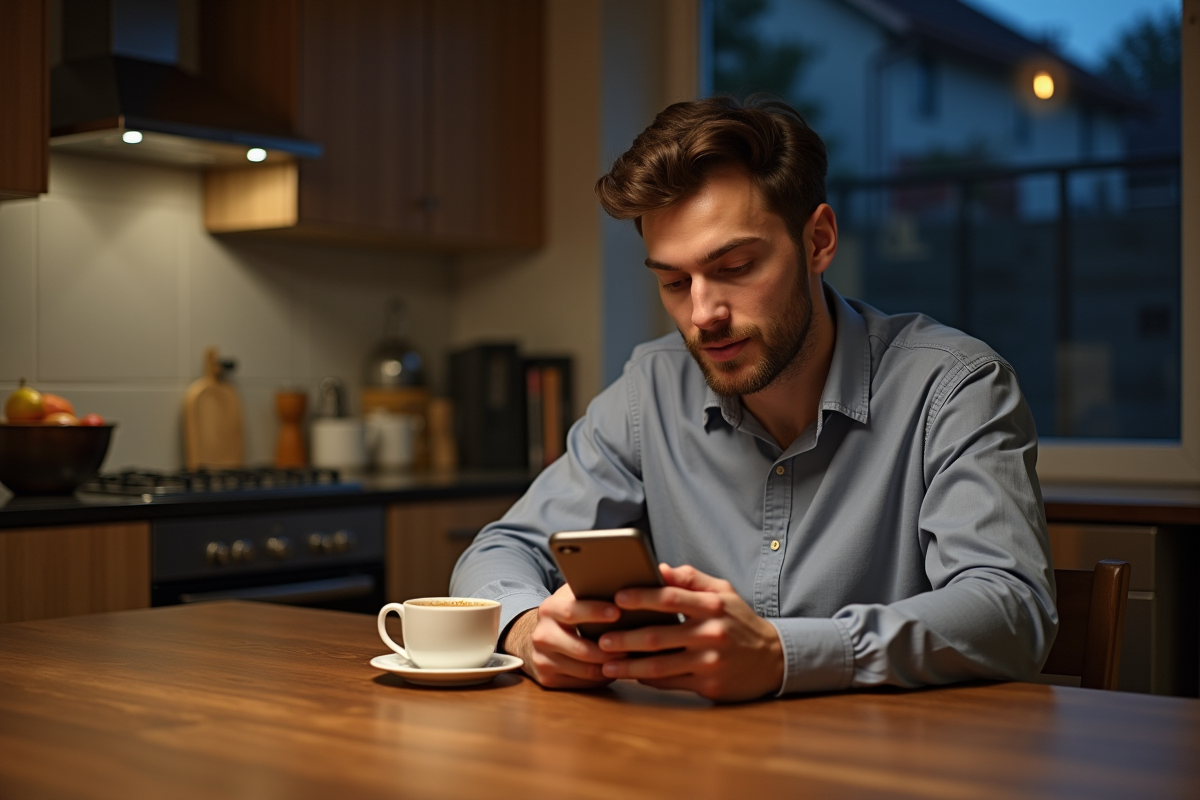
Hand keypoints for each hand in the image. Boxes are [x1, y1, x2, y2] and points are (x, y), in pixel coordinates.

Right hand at [503, 583, 624, 688]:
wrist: (543, 635)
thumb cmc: (572, 612)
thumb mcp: (576, 596)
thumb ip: (593, 590)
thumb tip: (628, 585)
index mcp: (549, 609)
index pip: (572, 611)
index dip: (595, 612)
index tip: (618, 612)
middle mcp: (541, 635)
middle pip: (581, 649)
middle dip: (610, 649)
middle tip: (634, 645)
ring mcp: (542, 659)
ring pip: (585, 670)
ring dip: (611, 666)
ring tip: (630, 658)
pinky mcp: (548, 679)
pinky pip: (583, 684)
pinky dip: (603, 677)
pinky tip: (615, 667)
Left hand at [596, 564, 783, 701]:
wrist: (772, 659)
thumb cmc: (739, 620)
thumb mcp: (723, 592)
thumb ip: (691, 579)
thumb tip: (659, 568)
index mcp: (712, 606)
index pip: (670, 598)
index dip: (641, 597)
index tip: (616, 597)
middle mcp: (711, 633)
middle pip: (659, 636)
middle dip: (625, 638)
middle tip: (601, 639)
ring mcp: (709, 662)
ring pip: (660, 665)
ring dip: (629, 665)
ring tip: (606, 663)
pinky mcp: (709, 686)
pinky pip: (670, 683)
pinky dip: (647, 679)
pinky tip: (630, 674)